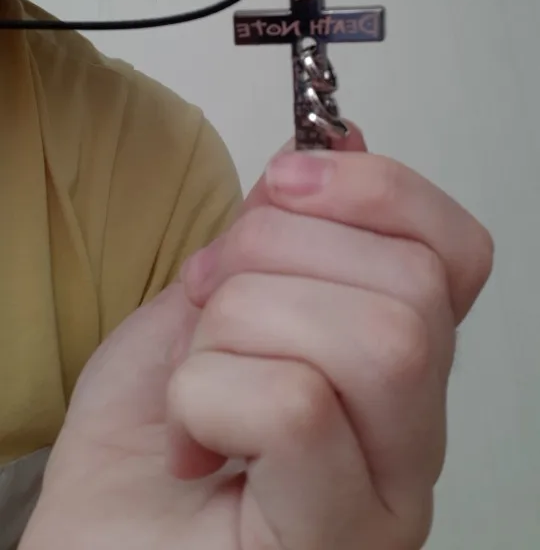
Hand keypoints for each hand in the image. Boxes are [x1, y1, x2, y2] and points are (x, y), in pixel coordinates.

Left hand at [23, 127, 492, 549]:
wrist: (95, 549)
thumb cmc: (144, 444)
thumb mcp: (205, 302)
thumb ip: (274, 229)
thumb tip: (337, 139)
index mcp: (394, 368)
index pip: (457, 252)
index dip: (380, 190)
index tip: (284, 179)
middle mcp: (411, 438)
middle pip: (412, 285)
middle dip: (276, 250)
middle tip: (208, 293)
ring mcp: (381, 499)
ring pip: (378, 338)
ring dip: (242, 323)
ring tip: (197, 374)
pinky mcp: (332, 540)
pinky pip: (299, 406)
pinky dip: (211, 391)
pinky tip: (190, 440)